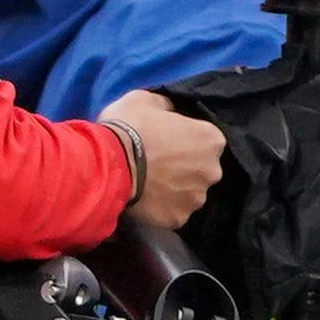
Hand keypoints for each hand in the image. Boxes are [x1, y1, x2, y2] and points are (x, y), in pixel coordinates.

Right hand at [97, 91, 227, 228]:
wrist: (106, 166)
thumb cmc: (128, 127)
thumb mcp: (145, 100)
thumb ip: (166, 107)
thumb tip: (170, 112)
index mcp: (211, 140)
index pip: (205, 139)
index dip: (185, 138)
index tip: (165, 140)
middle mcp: (212, 171)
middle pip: (201, 168)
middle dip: (184, 166)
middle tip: (156, 163)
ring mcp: (197, 198)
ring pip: (189, 192)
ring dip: (174, 188)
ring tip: (148, 183)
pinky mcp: (179, 219)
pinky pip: (172, 211)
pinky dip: (161, 207)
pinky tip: (144, 199)